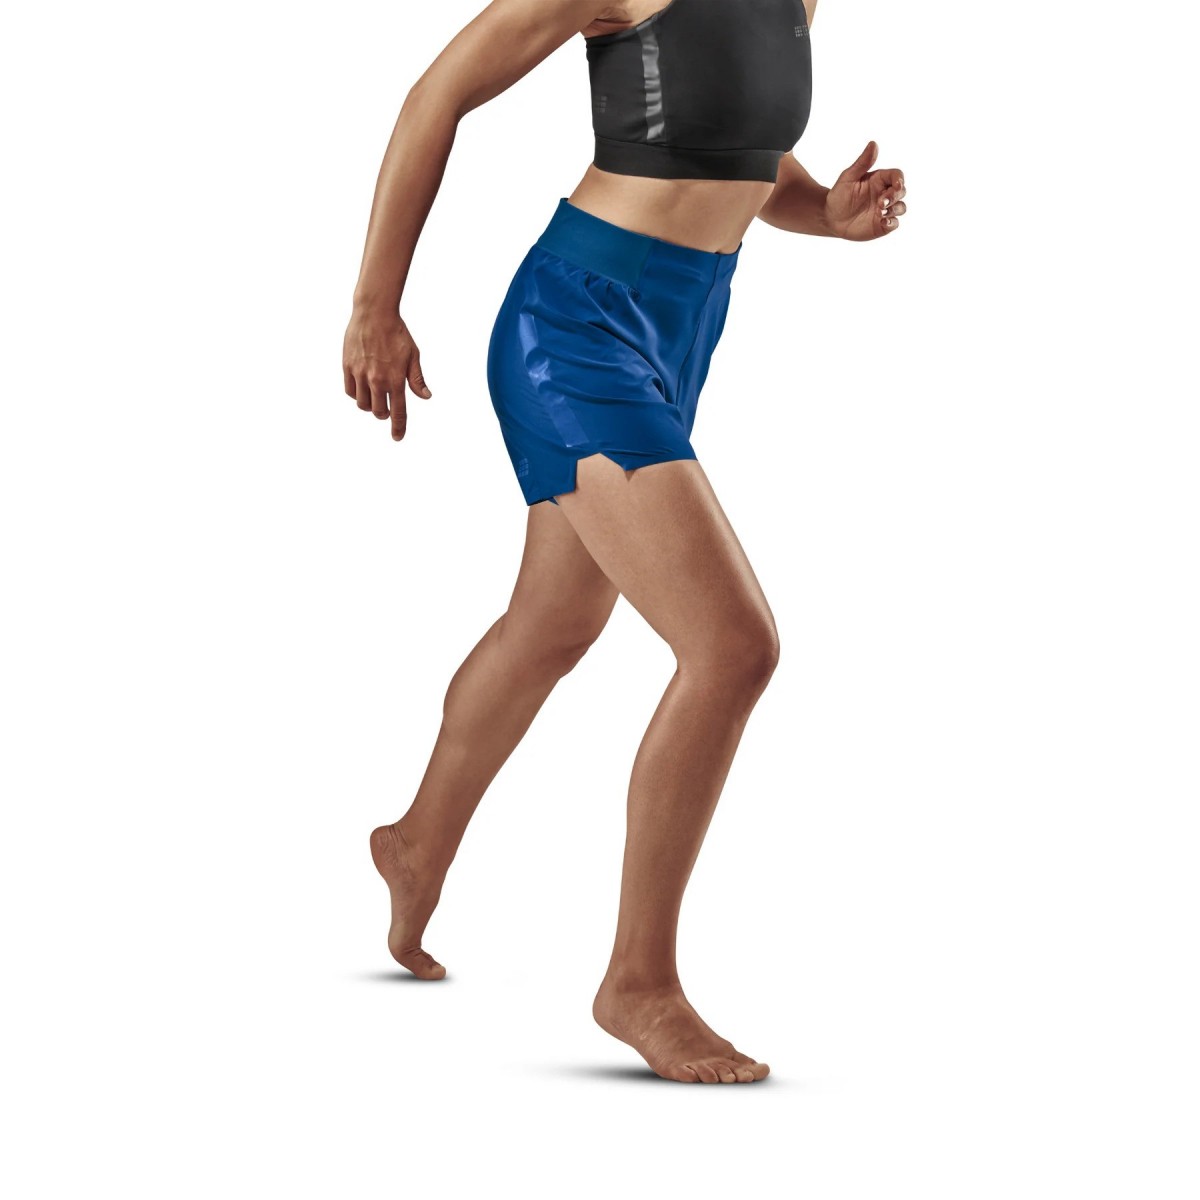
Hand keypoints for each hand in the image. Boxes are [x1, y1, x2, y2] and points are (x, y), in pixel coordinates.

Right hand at [342, 308, 432, 441]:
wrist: (374, 312)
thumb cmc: (397, 333)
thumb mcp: (413, 356)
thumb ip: (417, 379)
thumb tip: (426, 397)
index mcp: (395, 379)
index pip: (398, 412)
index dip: (398, 428)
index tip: (398, 437)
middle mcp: (376, 380)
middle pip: (378, 412)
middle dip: (384, 414)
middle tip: (387, 408)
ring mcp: (360, 374)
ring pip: (362, 404)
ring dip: (370, 406)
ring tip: (375, 396)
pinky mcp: (347, 367)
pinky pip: (350, 391)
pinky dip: (356, 394)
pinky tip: (363, 388)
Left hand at [824, 141, 905, 241]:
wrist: (830, 218)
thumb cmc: (839, 195)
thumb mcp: (848, 178)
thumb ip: (862, 163)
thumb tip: (873, 143)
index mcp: (879, 180)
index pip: (897, 176)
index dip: (899, 180)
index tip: (896, 185)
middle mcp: (885, 193)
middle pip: (901, 191)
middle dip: (895, 196)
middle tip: (881, 203)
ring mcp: (885, 210)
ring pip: (901, 207)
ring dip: (895, 209)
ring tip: (880, 213)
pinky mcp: (882, 225)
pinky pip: (894, 223)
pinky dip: (892, 222)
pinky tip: (883, 222)